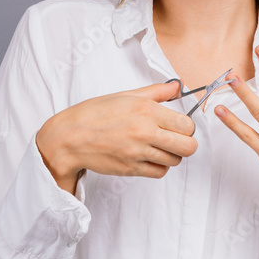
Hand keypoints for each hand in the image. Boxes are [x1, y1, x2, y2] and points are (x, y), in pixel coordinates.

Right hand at [36, 81, 196, 192]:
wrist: (70, 137)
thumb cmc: (95, 113)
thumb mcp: (125, 95)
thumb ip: (156, 92)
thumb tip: (177, 86)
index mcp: (146, 110)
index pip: (186, 124)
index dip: (186, 126)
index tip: (178, 125)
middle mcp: (144, 131)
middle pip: (188, 146)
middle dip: (186, 143)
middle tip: (175, 139)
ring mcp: (138, 152)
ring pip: (175, 161)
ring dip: (172, 155)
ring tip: (159, 147)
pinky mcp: (131, 168)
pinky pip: (159, 172)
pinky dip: (159, 166)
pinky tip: (150, 157)